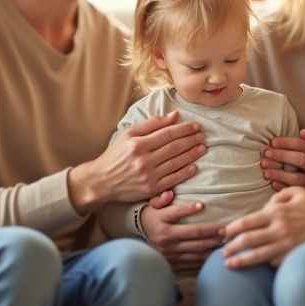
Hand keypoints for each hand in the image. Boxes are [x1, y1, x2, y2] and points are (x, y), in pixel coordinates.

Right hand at [68, 112, 205, 211]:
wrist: (102, 180)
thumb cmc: (116, 154)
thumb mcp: (128, 134)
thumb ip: (151, 124)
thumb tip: (174, 116)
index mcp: (138, 144)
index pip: (167, 134)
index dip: (184, 129)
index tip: (196, 126)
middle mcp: (143, 160)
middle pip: (174, 147)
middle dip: (191, 140)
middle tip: (203, 136)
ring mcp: (148, 176)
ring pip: (176, 163)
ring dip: (192, 155)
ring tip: (202, 148)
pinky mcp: (151, 189)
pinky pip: (173, 179)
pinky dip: (185, 172)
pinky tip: (194, 166)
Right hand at [140, 190, 223, 271]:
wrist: (139, 237)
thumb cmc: (152, 217)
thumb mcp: (153, 206)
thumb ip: (161, 199)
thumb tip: (169, 193)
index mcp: (161, 222)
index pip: (178, 212)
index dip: (190, 208)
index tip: (203, 205)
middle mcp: (166, 238)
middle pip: (193, 233)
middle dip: (212, 231)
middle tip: (225, 228)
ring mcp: (170, 252)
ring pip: (196, 250)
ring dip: (212, 245)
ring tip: (224, 241)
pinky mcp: (173, 263)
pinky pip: (193, 262)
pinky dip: (205, 258)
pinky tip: (214, 254)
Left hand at [221, 186, 304, 267]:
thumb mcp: (297, 192)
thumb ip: (277, 198)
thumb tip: (264, 207)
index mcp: (277, 212)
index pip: (247, 222)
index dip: (232, 229)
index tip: (223, 234)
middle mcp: (279, 229)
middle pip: (248, 240)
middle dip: (231, 247)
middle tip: (222, 253)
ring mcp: (287, 244)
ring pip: (258, 255)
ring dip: (241, 261)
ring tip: (229, 265)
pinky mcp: (294, 254)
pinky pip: (275, 262)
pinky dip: (265, 264)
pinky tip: (257, 267)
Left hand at [262, 128, 304, 192]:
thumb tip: (303, 131)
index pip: (302, 145)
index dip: (287, 142)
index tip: (272, 142)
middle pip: (300, 160)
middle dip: (282, 155)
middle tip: (266, 153)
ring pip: (297, 177)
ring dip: (279, 173)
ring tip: (265, 172)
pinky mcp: (304, 194)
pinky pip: (293, 191)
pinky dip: (282, 187)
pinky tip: (272, 184)